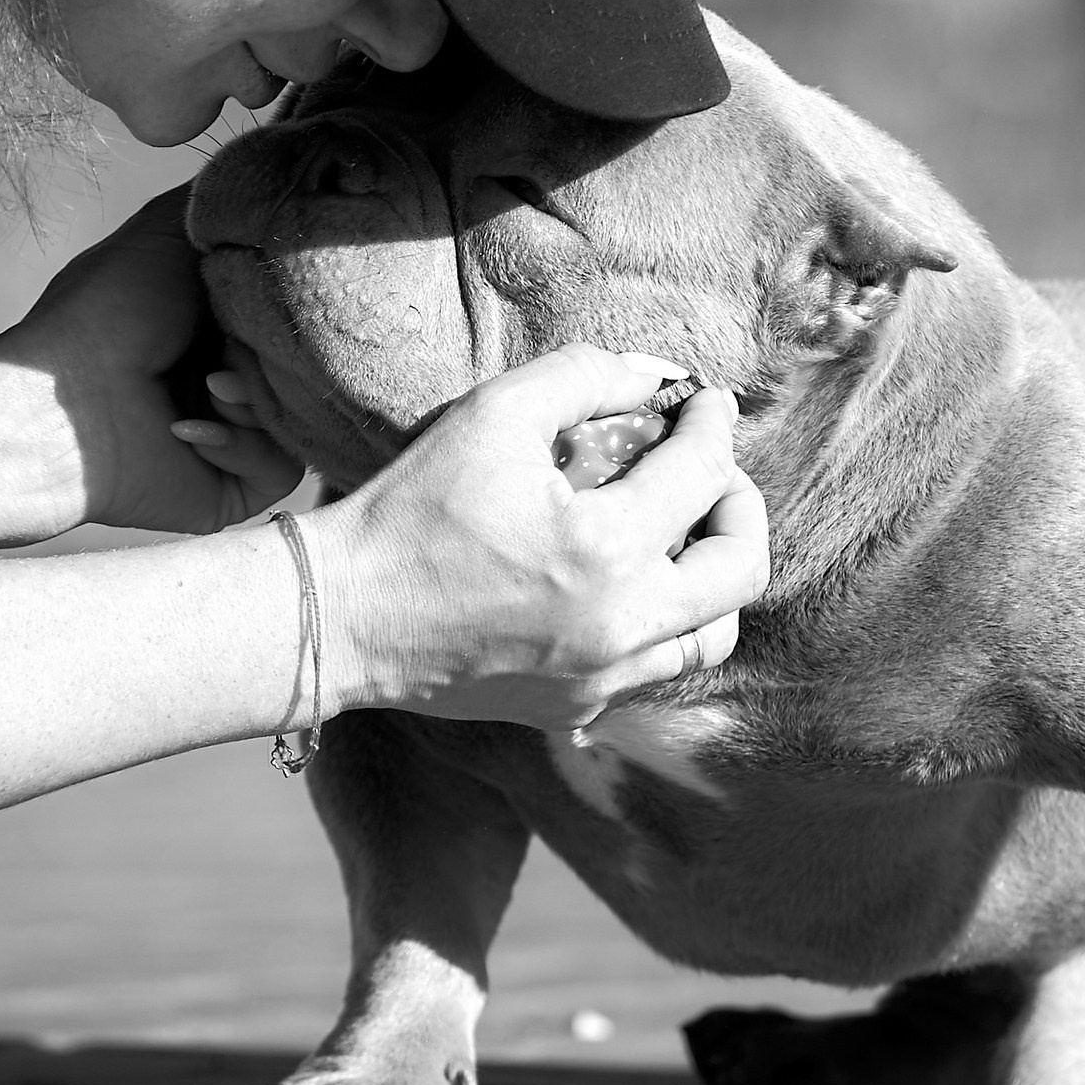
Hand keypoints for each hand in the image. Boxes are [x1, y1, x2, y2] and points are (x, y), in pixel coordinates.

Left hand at [0, 189, 303, 533]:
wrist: (56, 404)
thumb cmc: (105, 312)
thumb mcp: (170, 230)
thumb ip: (226, 199)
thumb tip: (282, 150)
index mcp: (223, 322)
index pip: (298, 310)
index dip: (296, 297)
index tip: (285, 283)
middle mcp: (235, 378)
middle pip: (309, 363)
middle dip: (275, 348)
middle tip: (231, 342)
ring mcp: (238, 437)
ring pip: (301, 416)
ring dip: (256, 395)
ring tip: (206, 384)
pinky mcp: (234, 490)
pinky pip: (279, 469)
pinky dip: (240, 442)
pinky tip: (187, 426)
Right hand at [309, 345, 769, 729]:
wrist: (342, 616)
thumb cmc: (410, 508)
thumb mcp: (493, 413)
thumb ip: (587, 377)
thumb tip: (659, 375)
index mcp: (606, 549)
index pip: (704, 474)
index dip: (714, 425)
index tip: (705, 403)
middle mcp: (621, 628)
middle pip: (741, 570)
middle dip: (740, 504)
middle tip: (711, 471)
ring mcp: (602, 680)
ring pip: (712, 635)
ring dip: (712, 577)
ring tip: (680, 534)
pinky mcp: (576, 709)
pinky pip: (653, 668)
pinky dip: (662, 621)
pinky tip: (626, 582)